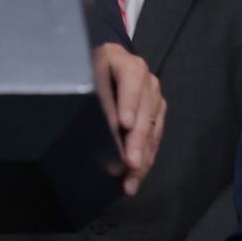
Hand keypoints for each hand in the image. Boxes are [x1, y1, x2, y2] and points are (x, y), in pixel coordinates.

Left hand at [92, 42, 164, 194]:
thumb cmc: (88, 70)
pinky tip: (135, 176)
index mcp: (122, 61)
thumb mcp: (84, 72)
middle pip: (145, 108)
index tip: (124, 124)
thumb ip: (86, 89)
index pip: (130, 78)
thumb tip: (89, 120)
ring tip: (131, 179)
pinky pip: (154, 138)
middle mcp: (144, 77)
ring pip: (152, 127)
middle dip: (137, 139)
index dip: (128, 102)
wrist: (105, 65)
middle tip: (129, 163)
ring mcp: (153, 95)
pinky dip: (145, 158)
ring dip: (142, 156)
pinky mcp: (157, 112)